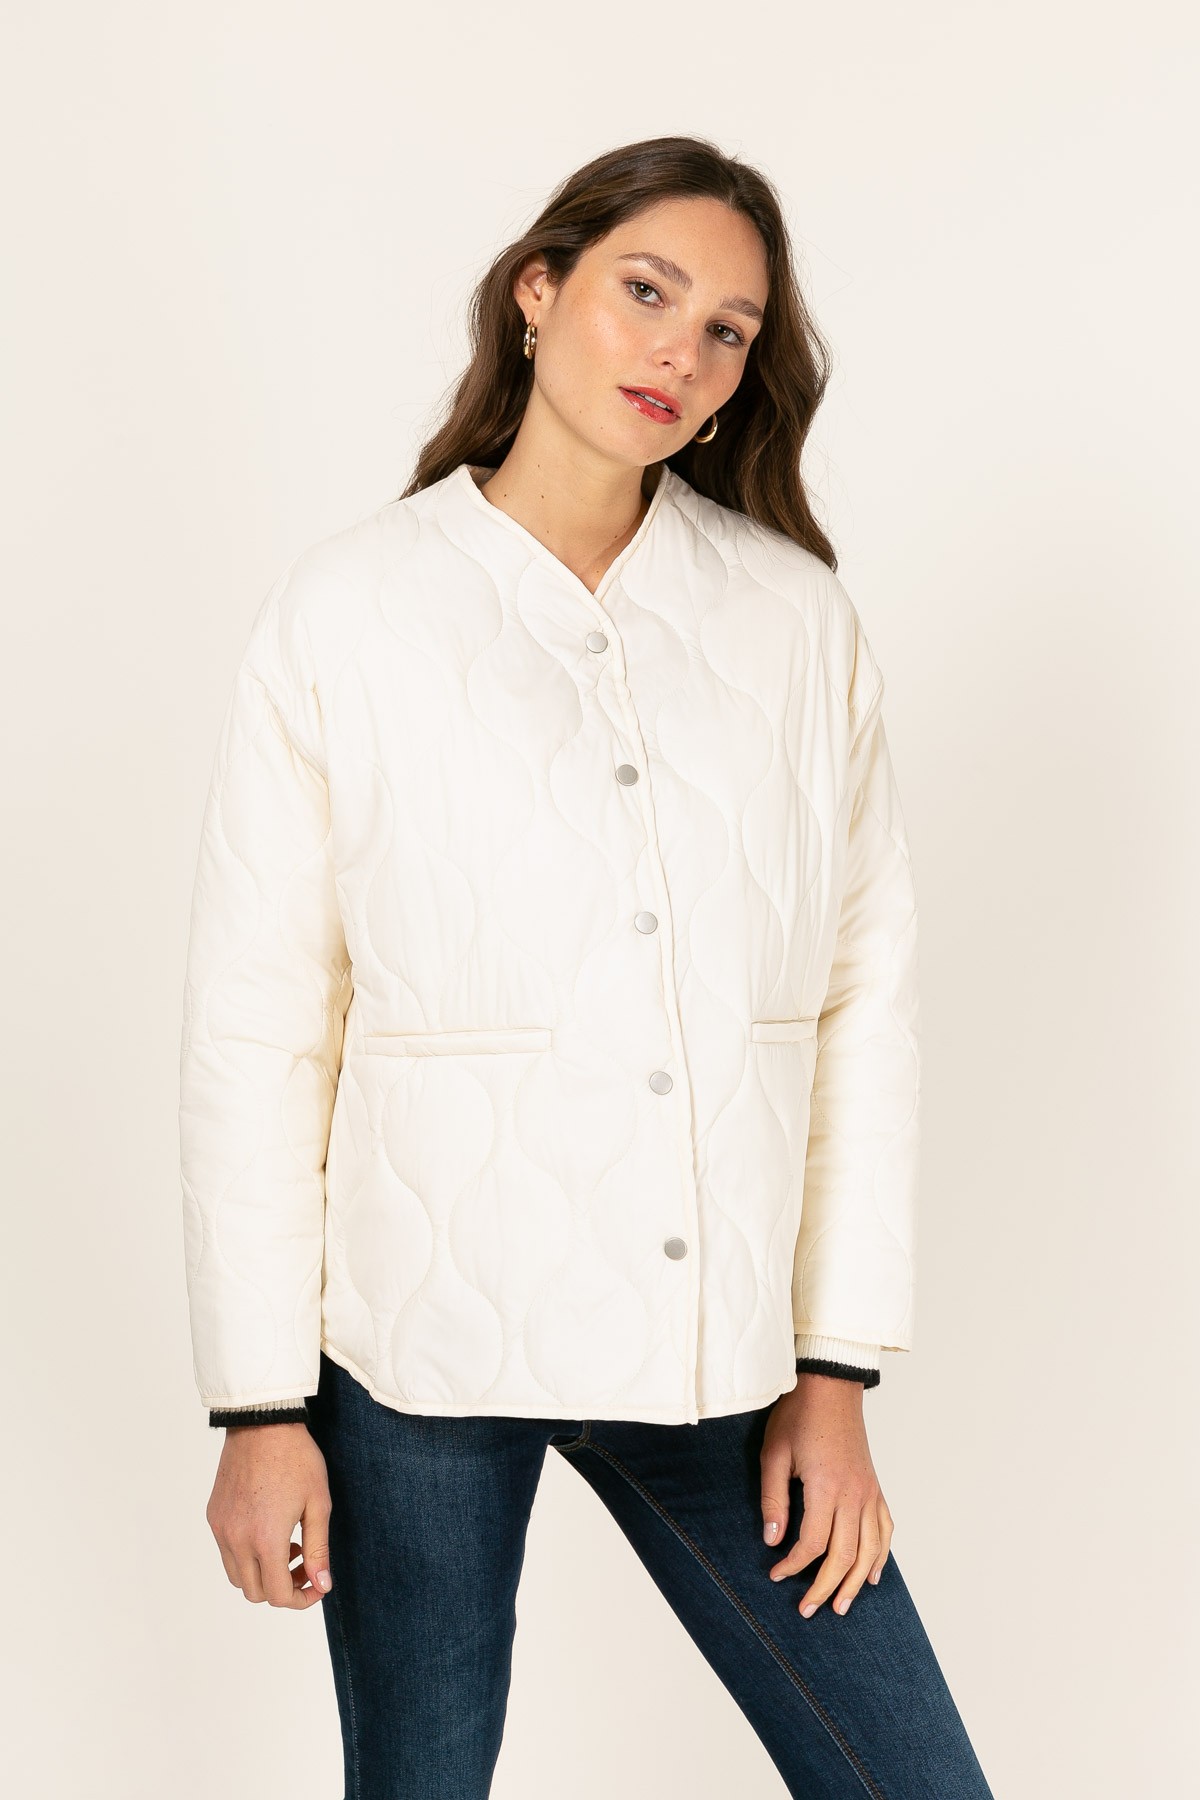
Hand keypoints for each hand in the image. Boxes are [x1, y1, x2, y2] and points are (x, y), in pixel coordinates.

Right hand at [206, 1422, 333, 1608]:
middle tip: (305, 1564)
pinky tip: (267, 1529)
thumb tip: (322, 1585)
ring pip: (238, 1577)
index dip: (301, 1599)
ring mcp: (221, 1528)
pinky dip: (246, 1555)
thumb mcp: (318, 1504)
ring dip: (263, 1573)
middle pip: (256, 1593)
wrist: (263, 1423)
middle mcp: (237, 1540)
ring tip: (287, 1546)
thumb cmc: (296, 1459)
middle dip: (283, 1588)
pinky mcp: (213, 1516)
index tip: (317, 1585)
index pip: (278, 1595)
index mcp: (265, 1539)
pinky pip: (226, 1552)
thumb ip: (318, 1550)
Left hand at [759, 1373, 892, 1617]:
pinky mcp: (875, 1486)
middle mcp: (854, 1494)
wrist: (831, 1386)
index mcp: (827, 1487)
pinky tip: (875, 1573)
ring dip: (858, 1581)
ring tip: (842, 1605)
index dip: (794, 1566)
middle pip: (845, 1556)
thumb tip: (772, 1541)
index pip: (813, 1544)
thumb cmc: (799, 1415)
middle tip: (808, 1610)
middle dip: (826, 1587)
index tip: (775, 1575)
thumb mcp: (774, 1454)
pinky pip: (885, 1528)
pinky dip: (882, 1555)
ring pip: (871, 1549)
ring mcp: (869, 1491)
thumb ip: (774, 1500)